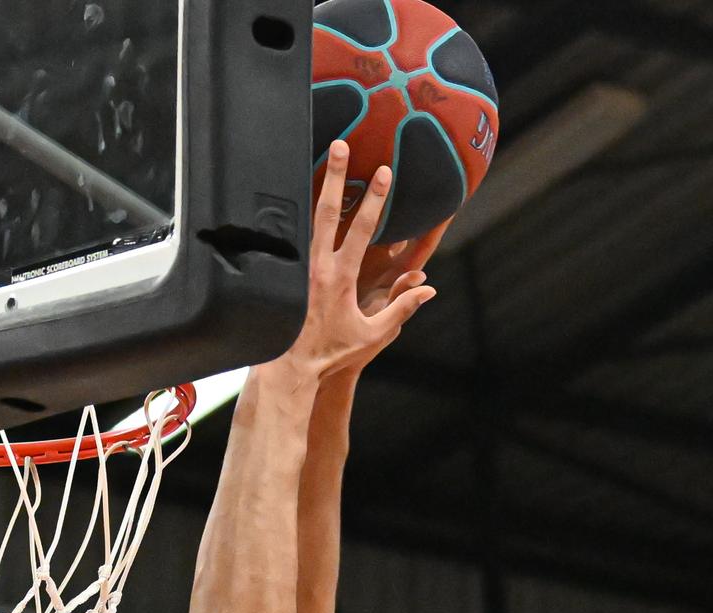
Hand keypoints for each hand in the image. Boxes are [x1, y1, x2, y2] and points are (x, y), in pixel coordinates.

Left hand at [279, 141, 437, 378]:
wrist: (288, 367)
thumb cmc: (332, 351)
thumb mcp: (372, 334)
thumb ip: (401, 308)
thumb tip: (428, 288)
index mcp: (341, 276)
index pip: (362, 229)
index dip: (374, 200)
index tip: (383, 173)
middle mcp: (316, 265)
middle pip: (325, 210)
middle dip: (335, 175)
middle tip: (339, 144)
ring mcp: (297, 267)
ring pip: (304, 217)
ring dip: (313, 187)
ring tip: (316, 159)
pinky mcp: (284, 273)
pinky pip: (291, 236)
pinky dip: (295, 212)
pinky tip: (293, 194)